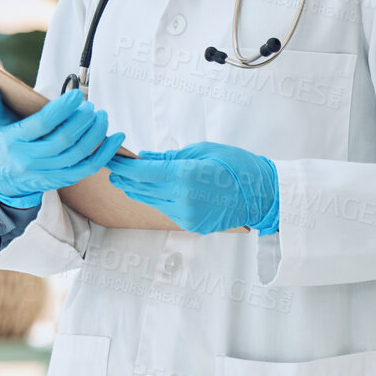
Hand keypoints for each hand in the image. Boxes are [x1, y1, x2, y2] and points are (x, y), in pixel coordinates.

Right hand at [0, 84, 124, 208]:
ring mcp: (47, 172)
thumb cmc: (2, 142)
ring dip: (95, 134)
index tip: (76, 96)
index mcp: (13, 142)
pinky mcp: (61, 180)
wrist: (3, 178)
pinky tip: (115, 138)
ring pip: (78, 154)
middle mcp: (30, 160)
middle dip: (82, 121)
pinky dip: (105, 153)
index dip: (62, 110)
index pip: (42, 125)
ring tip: (102, 116)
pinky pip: (87, 168)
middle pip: (63, 141)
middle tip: (91, 106)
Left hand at [106, 141, 278, 234]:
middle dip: (125, 178)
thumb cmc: (239, 166)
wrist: (264, 195)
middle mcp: (183, 199)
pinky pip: (167, 210)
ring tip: (125, 179)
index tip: (111, 157)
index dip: (124, 165)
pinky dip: (157, 200)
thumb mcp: (205, 150)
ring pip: (151, 202)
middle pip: (142, 189)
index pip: (144, 172)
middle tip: (112, 168)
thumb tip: (147, 157)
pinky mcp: (192, 225)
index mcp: (186, 176)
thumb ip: (172, 156)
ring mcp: (187, 216)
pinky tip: (152, 191)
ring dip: (137, 190)